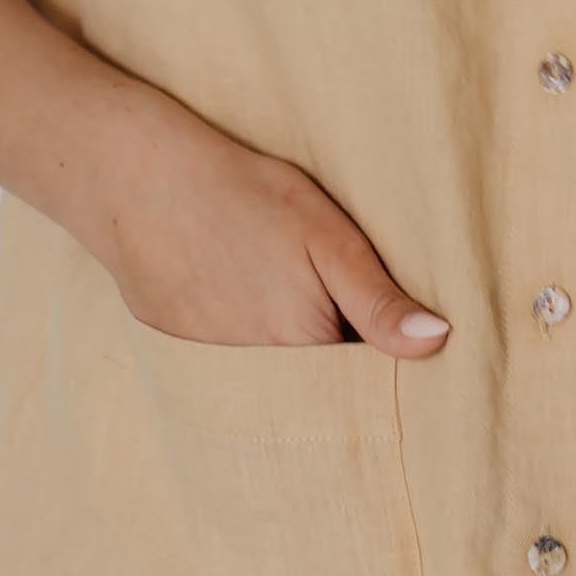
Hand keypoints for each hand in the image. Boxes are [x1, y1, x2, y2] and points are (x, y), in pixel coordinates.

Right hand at [80, 77, 451, 357]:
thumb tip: (438, 342)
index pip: (362, 391)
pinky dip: (242, 353)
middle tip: (336, 314)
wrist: (137, 177)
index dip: (382, 370)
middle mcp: (257, 383)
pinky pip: (226, 377)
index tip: (396, 347)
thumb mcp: (327, 236)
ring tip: (285, 307)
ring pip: (272, 389)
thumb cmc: (242, 195)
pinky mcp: (175, 360)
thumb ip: (380, 300)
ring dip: (289, 365)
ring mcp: (209, 376)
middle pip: (316, 397)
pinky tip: (240, 305)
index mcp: (305, 353)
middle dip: (338, 376)